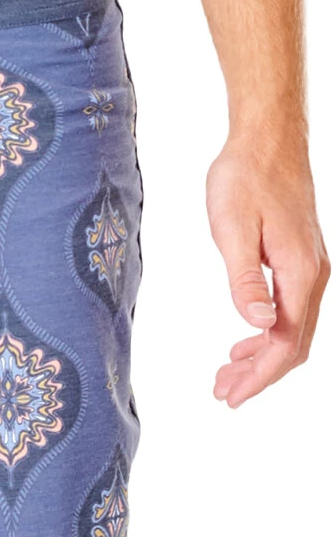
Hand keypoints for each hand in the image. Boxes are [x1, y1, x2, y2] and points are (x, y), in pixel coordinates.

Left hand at [206, 136, 328, 407]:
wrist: (266, 139)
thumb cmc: (245, 178)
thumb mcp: (233, 230)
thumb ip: (245, 280)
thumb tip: (257, 325)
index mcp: (299, 275)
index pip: (284, 343)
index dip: (259, 377)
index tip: (230, 397)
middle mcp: (313, 276)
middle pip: (293, 344)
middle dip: (259, 375)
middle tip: (222, 394)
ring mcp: (309, 268)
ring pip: (292, 329)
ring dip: (261, 357)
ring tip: (226, 376)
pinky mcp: (299, 260)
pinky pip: (290, 310)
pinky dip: (267, 334)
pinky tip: (244, 341)